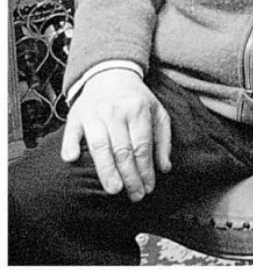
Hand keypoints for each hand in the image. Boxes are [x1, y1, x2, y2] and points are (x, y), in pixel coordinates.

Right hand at [60, 69, 171, 201]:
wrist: (110, 74)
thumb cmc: (136, 99)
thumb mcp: (157, 112)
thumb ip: (164, 139)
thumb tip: (165, 168)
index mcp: (138, 110)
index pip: (142, 146)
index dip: (146, 170)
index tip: (148, 188)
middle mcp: (116, 112)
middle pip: (123, 150)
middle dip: (130, 176)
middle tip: (134, 196)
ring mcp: (94, 114)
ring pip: (100, 146)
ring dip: (106, 170)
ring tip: (114, 189)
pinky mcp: (76, 116)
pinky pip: (71, 133)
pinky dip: (70, 146)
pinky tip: (72, 160)